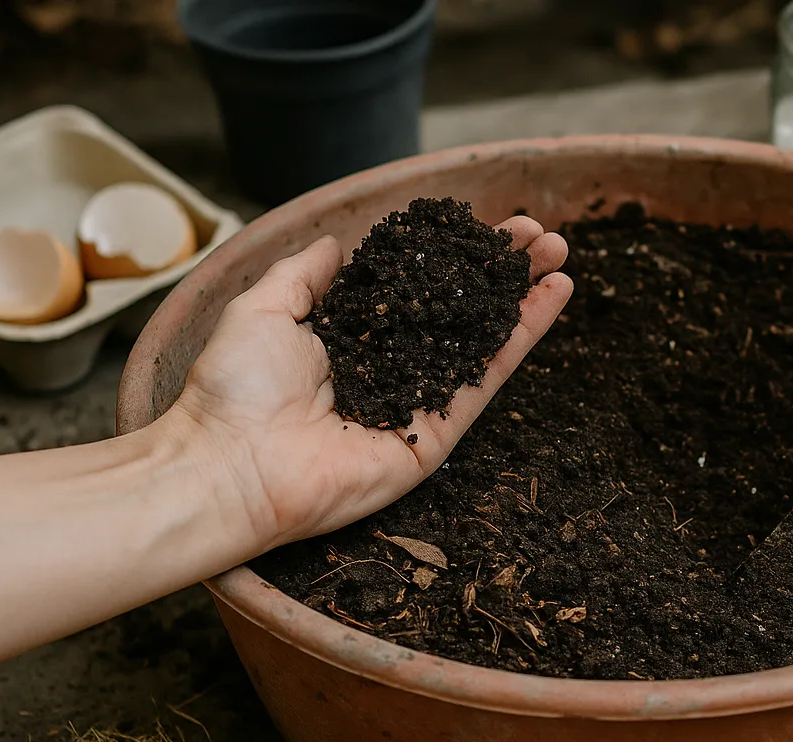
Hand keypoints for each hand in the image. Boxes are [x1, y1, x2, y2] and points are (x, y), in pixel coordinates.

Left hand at [166, 217, 571, 549]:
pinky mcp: (438, 436)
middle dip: (501, 273)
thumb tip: (333, 245)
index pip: (416, 291)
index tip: (486, 224)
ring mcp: (419, 403)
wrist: (232, 465)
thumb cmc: (234, 389)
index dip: (453, 259)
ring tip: (560, 256)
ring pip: (483, 342)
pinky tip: (550, 299)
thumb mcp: (263, 308)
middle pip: (461, 313)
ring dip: (525, 298)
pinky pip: (485, 381)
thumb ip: (303, 276)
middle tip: (540, 235)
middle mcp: (392, 370)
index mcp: (351, 341)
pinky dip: (521, 340)